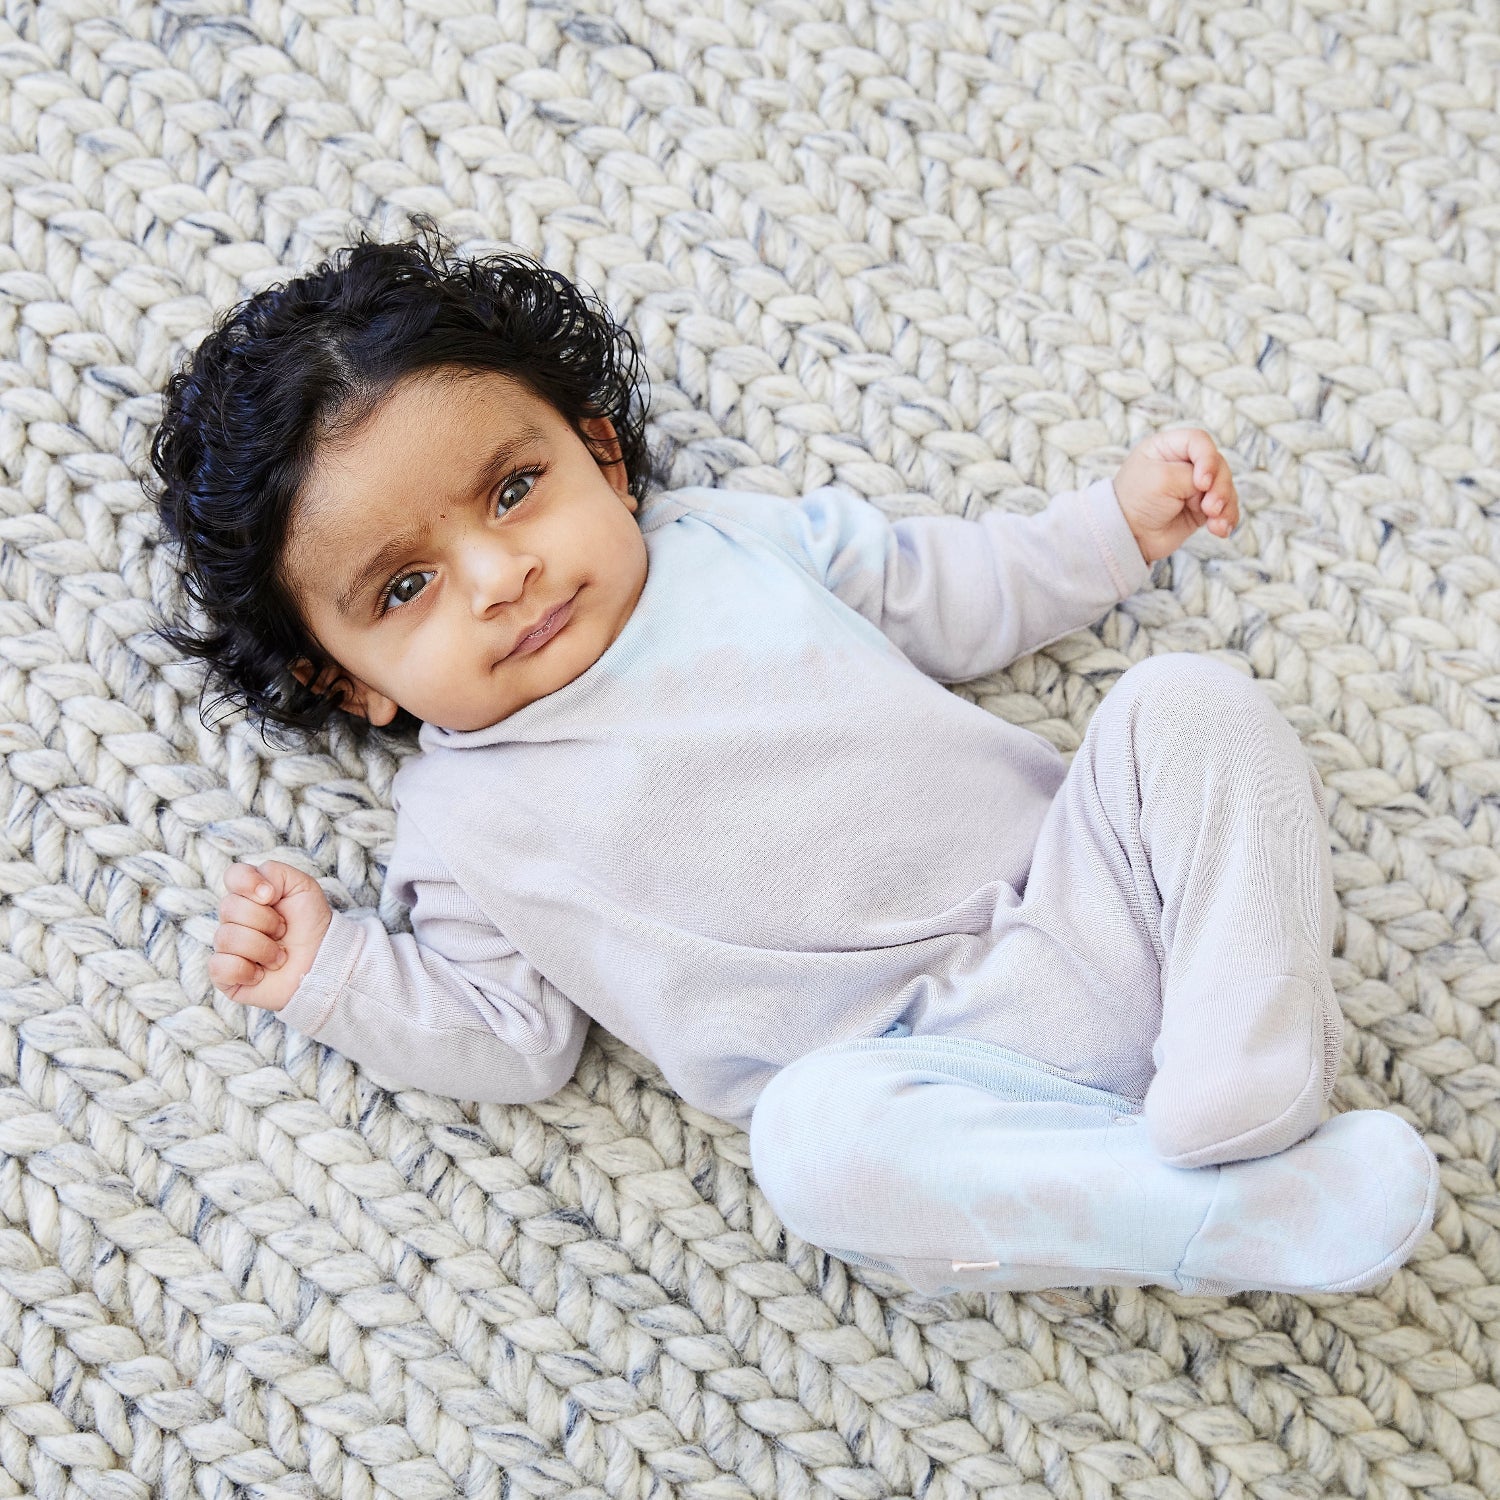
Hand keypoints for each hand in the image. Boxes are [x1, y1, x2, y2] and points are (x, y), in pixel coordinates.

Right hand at [212, 859, 331, 1011]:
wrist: (323, 964)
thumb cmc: (311, 927)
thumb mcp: (303, 888)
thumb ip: (275, 872)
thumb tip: (257, 889)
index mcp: (251, 896)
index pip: (233, 875)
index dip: (249, 883)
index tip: (271, 896)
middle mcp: (235, 919)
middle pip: (229, 907)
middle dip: (265, 921)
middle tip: (284, 931)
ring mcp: (228, 947)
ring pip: (226, 937)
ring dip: (263, 948)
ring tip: (280, 956)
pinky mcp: (224, 975)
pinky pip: (219, 966)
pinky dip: (246, 971)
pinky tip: (261, 974)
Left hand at [1112, 428, 1240, 562]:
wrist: (1128, 537)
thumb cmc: (1137, 502)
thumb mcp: (1163, 479)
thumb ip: (1193, 475)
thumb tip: (1213, 488)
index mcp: (1168, 447)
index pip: (1199, 441)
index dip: (1208, 459)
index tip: (1201, 483)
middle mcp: (1183, 463)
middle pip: (1218, 464)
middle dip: (1219, 487)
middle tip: (1210, 508)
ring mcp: (1194, 486)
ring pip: (1225, 487)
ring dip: (1225, 505)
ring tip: (1215, 523)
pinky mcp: (1201, 508)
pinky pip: (1225, 508)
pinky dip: (1227, 518)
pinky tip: (1221, 530)